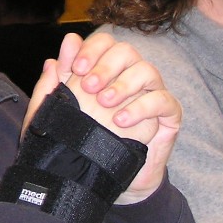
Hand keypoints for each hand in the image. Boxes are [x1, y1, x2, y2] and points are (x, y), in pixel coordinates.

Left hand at [27, 32, 181, 203]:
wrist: (101, 180)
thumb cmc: (78, 142)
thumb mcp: (59, 114)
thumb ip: (55, 85)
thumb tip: (55, 57)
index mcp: (107, 69)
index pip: (105, 43)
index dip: (92, 49)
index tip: (75, 68)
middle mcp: (131, 76)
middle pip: (126, 51)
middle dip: (106, 65)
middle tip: (88, 86)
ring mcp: (151, 93)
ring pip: (147, 71)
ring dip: (124, 84)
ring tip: (104, 102)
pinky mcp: (168, 114)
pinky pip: (163, 100)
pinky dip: (143, 106)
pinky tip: (122, 120)